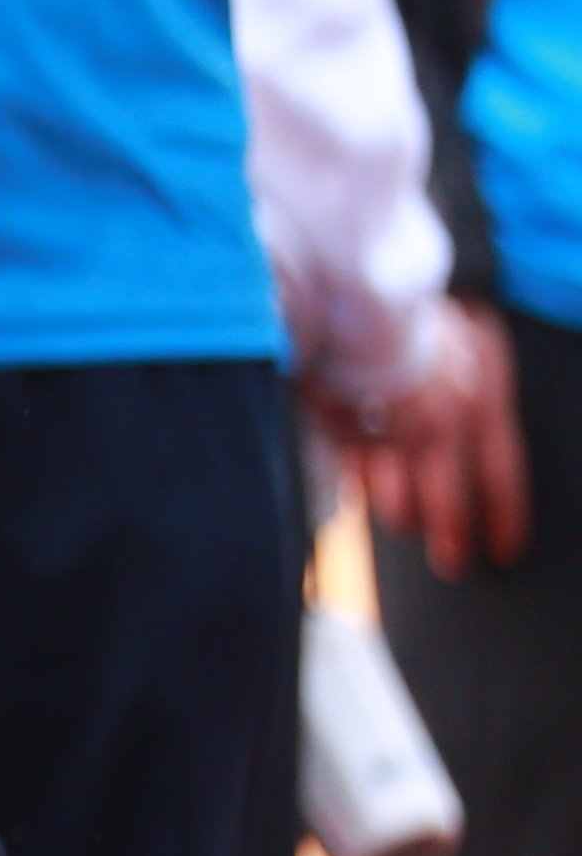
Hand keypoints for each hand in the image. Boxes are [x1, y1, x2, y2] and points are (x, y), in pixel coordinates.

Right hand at [344, 298, 533, 580]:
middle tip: (454, 565)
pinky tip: (360, 499)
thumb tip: (481, 434)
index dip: (505, 514)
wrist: (360, 291)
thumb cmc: (415, 320)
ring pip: (399, 493)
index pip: (504, 469)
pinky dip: (360, 485)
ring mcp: (393, 428)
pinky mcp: (348, 429)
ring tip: (404, 523)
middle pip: (451, 494)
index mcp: (482, 397)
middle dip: (452, 533)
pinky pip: (357, 471)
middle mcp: (444, 418)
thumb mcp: (467, 346)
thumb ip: (475, 391)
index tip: (506, 549)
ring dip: (402, 511)